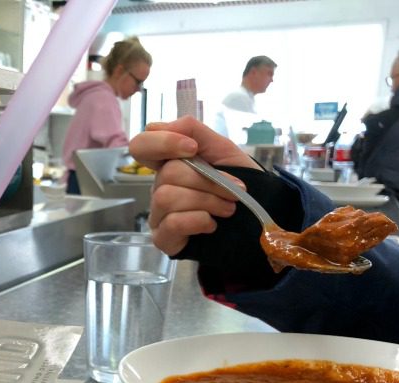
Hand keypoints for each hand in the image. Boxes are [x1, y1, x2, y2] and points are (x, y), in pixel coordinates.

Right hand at [129, 117, 261, 255]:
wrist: (257, 217)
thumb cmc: (240, 182)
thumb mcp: (223, 148)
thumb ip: (193, 130)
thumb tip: (168, 127)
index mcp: (168, 163)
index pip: (141, 146)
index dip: (162, 143)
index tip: (193, 148)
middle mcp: (158, 187)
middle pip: (166, 174)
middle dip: (207, 181)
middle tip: (233, 190)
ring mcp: (158, 214)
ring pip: (167, 197)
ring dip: (207, 201)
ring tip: (228, 208)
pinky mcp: (163, 238)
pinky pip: (172, 223)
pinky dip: (198, 220)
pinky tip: (212, 225)